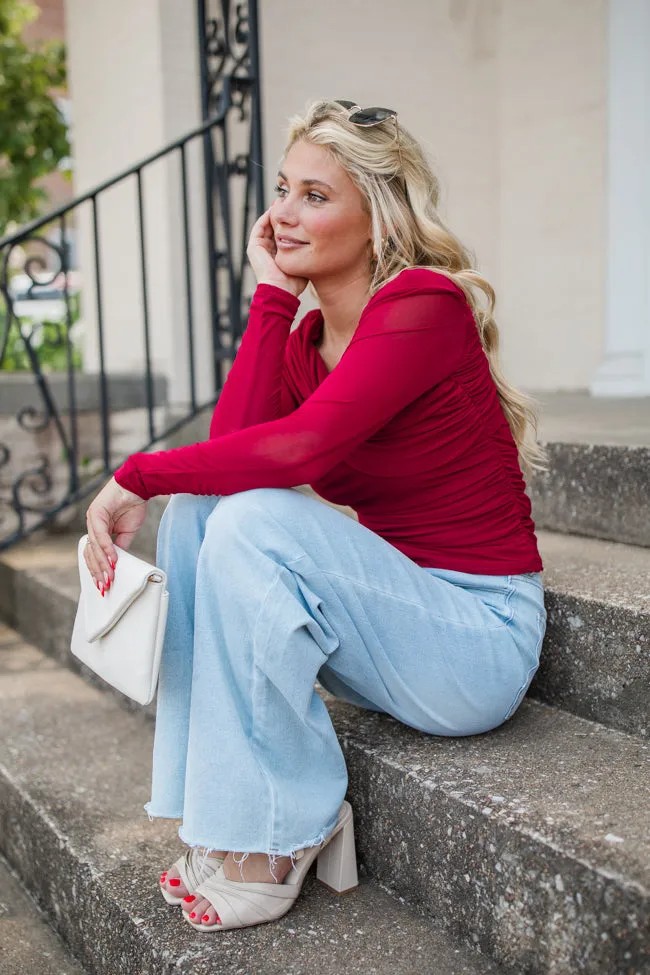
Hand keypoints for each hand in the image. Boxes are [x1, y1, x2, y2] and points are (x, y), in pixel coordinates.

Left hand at [84, 477, 147, 592]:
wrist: (138, 486)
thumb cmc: (133, 505)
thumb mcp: (127, 531)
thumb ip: (120, 546)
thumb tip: (117, 562)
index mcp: (98, 530)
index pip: (93, 554)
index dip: (97, 570)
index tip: (102, 584)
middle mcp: (92, 525)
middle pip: (91, 554)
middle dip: (98, 572)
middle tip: (104, 586)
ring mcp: (92, 519)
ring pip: (94, 547)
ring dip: (103, 564)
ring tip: (110, 577)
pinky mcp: (96, 513)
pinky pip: (101, 536)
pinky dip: (107, 549)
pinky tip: (113, 560)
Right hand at [246, 206, 308, 296]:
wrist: (281, 289)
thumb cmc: (294, 282)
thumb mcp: (304, 263)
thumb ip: (307, 253)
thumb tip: (321, 242)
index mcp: (278, 255)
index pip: (284, 234)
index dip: (292, 223)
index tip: (301, 212)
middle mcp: (267, 251)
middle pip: (275, 228)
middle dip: (283, 215)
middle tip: (292, 202)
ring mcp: (259, 248)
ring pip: (267, 225)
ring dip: (274, 213)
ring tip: (284, 201)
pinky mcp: (253, 246)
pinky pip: (260, 226)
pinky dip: (267, 216)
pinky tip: (276, 208)